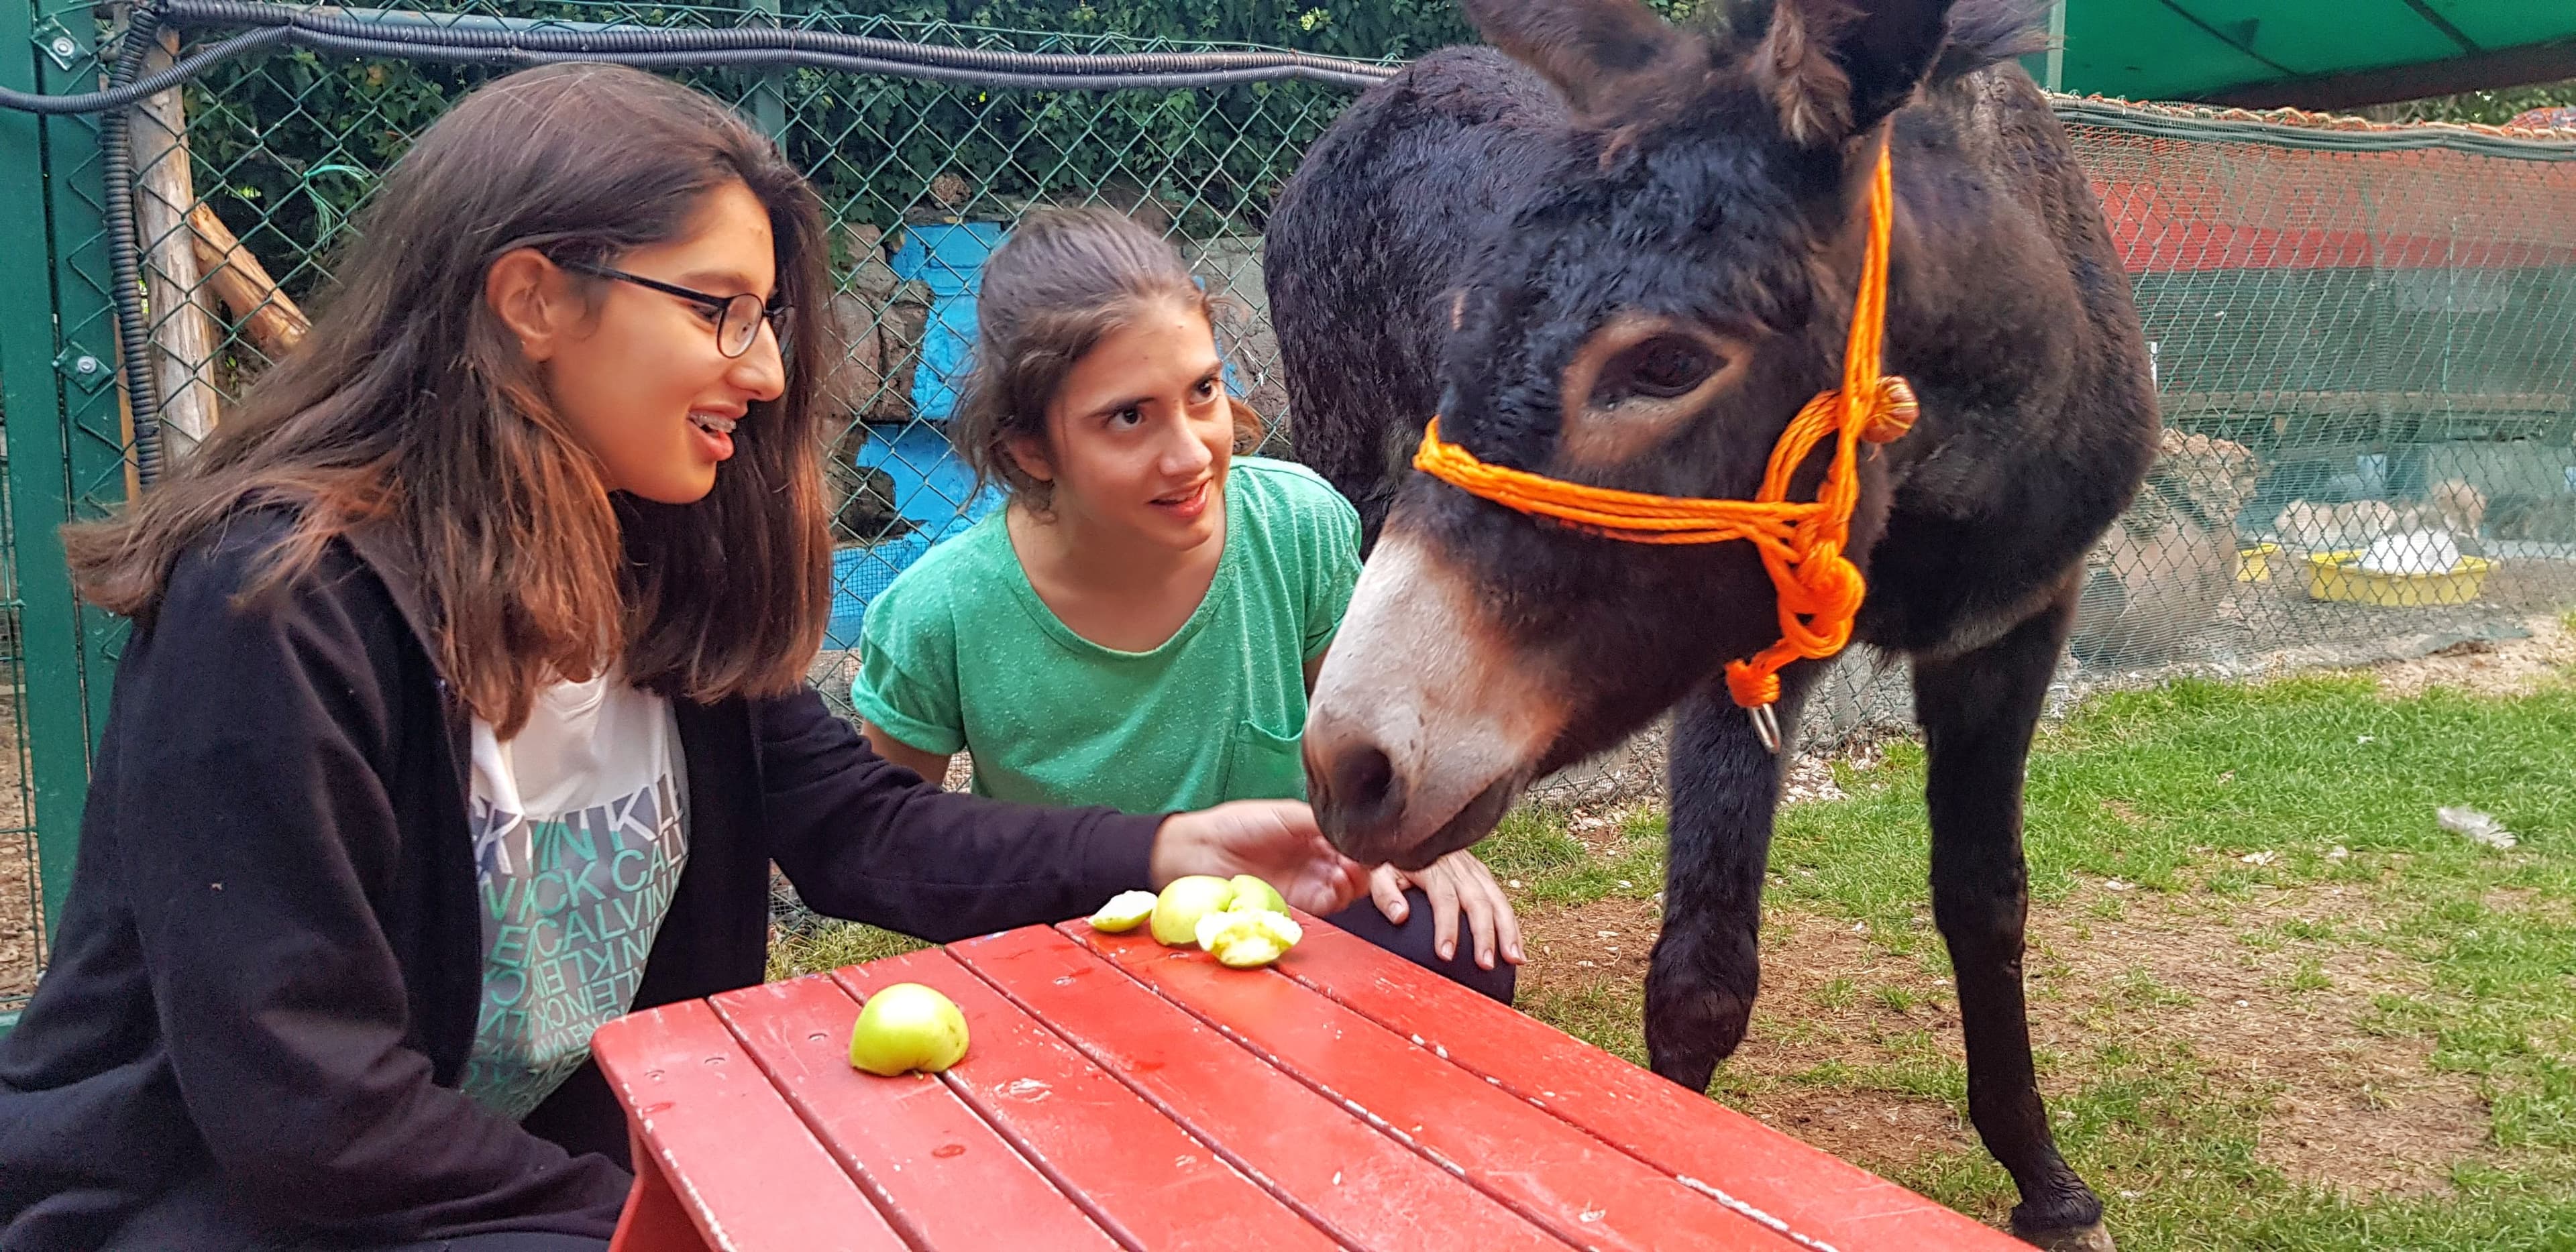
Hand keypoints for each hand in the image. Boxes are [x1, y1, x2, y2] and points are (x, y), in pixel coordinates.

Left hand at [1151, 801, 1367, 915]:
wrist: (1201, 852)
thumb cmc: (1237, 825)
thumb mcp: (1284, 814)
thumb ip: (1320, 821)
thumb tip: (1354, 829)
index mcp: (1315, 834)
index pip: (1352, 843)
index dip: (1365, 845)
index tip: (1370, 844)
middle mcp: (1315, 860)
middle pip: (1355, 869)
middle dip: (1364, 866)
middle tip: (1360, 862)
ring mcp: (1307, 883)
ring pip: (1346, 890)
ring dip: (1354, 883)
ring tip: (1346, 873)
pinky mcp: (1296, 905)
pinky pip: (1326, 907)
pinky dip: (1337, 899)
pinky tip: (1335, 886)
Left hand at [1369, 850, 1523, 969]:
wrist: (1410, 829)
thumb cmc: (1395, 857)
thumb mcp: (1379, 870)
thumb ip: (1385, 892)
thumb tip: (1399, 915)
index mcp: (1432, 868)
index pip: (1444, 900)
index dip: (1447, 928)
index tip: (1446, 954)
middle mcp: (1458, 868)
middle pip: (1478, 901)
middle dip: (1485, 935)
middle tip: (1485, 964)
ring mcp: (1473, 870)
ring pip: (1497, 900)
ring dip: (1507, 930)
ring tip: (1514, 958)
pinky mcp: (1481, 874)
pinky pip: (1501, 898)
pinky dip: (1512, 923)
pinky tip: (1516, 946)